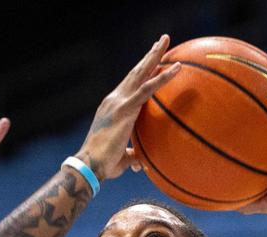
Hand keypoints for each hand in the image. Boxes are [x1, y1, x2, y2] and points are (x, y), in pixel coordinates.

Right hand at [76, 35, 180, 180]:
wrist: (90, 166)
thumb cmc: (104, 166)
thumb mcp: (122, 158)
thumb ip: (132, 155)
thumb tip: (141, 164)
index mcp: (112, 107)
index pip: (129, 85)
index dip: (141, 71)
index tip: (152, 60)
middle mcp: (114, 100)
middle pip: (135, 72)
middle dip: (149, 55)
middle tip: (161, 41)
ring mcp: (119, 102)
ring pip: (141, 73)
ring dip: (154, 55)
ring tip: (165, 40)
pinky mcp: (126, 109)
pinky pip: (148, 89)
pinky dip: (163, 77)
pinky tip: (177, 67)